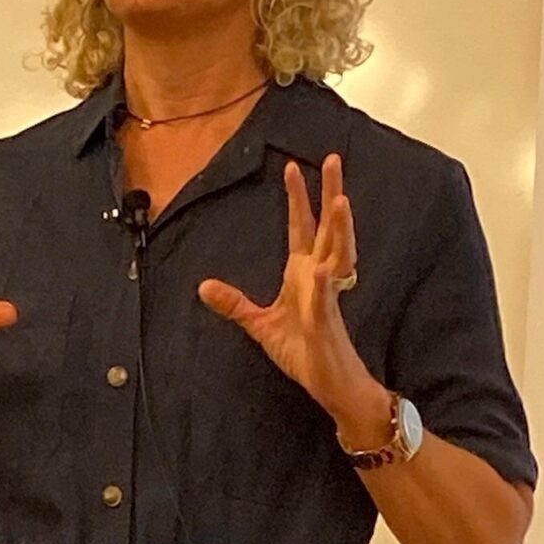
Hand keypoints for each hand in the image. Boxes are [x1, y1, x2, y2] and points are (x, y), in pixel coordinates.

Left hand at [197, 153, 370, 416]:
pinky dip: (323, 287)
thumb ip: (235, 304)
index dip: (297, 198)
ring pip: (337, 255)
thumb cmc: (303, 350)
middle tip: (331, 160)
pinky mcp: (326, 323)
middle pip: (326, 228)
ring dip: (340, 228)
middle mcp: (318, 277)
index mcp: (303, 273)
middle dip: (329, 194)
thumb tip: (203, 286)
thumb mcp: (260, 324)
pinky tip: (321, 271)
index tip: (291, 167)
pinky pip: (325, 302)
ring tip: (341, 200)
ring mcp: (326, 298)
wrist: (328, 384)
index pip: (300, 227)